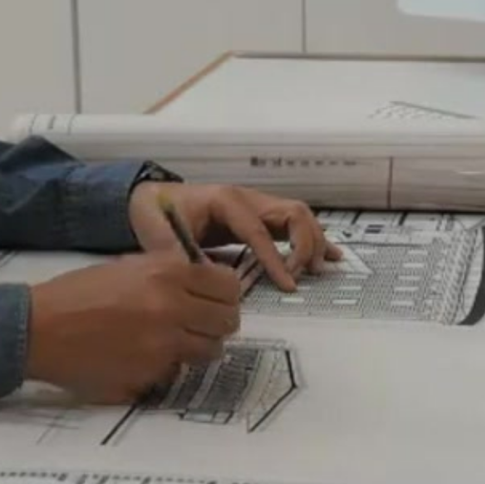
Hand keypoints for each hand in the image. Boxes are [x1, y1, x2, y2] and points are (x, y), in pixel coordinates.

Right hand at [26, 252, 241, 403]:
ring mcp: (163, 347)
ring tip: (170, 342)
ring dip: (197, 348)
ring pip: (210, 351)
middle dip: (216, 324)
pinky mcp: (151, 376)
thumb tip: (205, 287)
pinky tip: (140, 357)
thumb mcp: (130, 267)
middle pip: (227, 322)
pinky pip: (177, 373)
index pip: (229, 287)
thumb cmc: (79, 293)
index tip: (217, 301)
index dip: (226, 295)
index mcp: (168, 274)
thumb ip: (171, 275)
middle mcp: (172, 309)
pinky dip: (165, 367)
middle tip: (200, 325)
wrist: (40, 329)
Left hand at [129, 183, 342, 291]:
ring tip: (317, 271)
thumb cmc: (157, 214)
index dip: (275, 258)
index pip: (259, 230)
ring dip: (314, 242)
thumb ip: (179, 257)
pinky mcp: (260, 218)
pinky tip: (331, 258)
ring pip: (300, 218)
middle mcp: (247, 200)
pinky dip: (313, 241)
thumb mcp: (160, 235)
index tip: (287, 285)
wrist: (152, 198)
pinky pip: (294, 226)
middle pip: (293, 214)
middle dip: (304, 244)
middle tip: (301, 275)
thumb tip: (201, 282)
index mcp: (226, 201)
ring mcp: (257, 207)